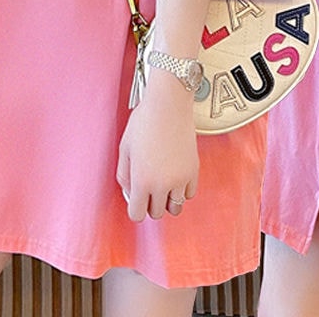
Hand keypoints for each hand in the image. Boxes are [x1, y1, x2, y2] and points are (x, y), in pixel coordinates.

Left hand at [116, 70, 198, 221]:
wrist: (168, 104)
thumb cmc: (144, 122)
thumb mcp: (125, 149)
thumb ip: (124, 176)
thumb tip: (131, 194)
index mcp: (142, 180)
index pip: (137, 214)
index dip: (135, 206)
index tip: (136, 196)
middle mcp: (162, 184)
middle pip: (156, 213)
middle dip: (150, 203)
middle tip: (148, 186)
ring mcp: (181, 178)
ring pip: (175, 208)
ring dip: (167, 200)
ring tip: (163, 184)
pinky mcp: (194, 170)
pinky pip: (189, 194)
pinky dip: (182, 191)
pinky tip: (175, 177)